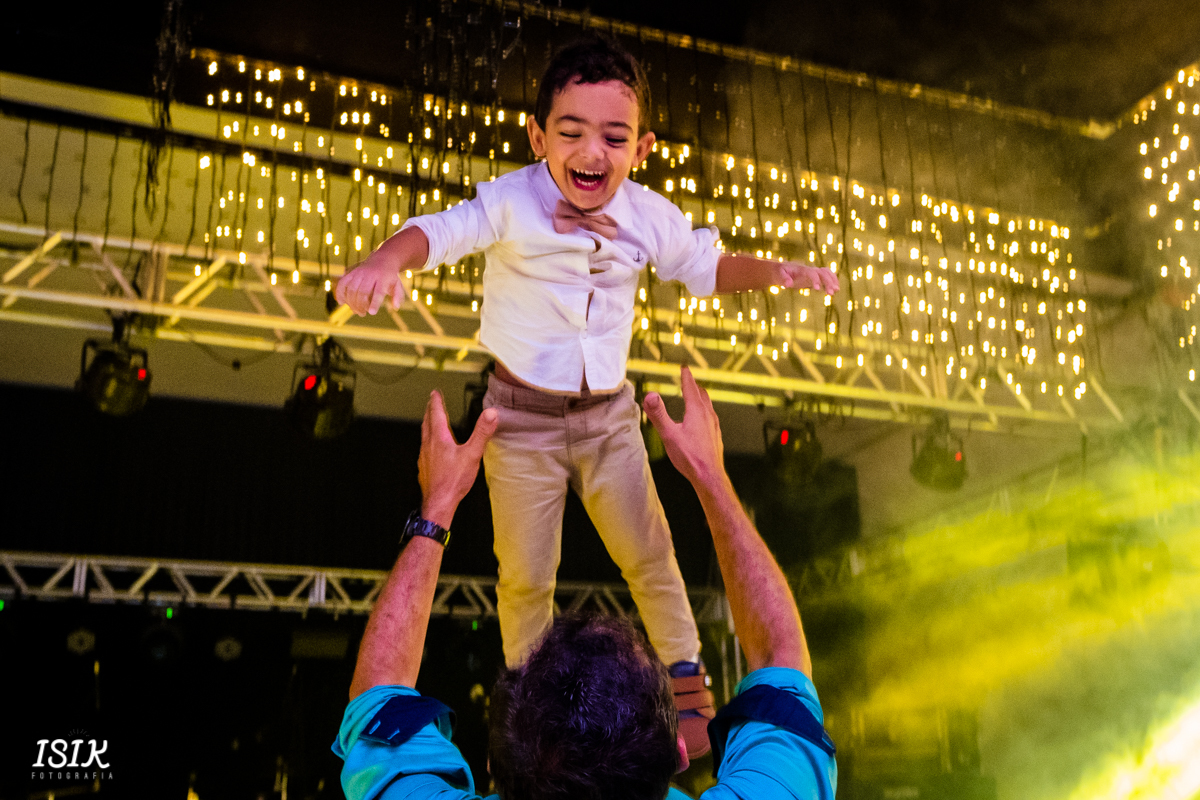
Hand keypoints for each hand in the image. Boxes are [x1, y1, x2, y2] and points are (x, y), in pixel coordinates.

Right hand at [334, 253, 406, 315]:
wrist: (382, 259)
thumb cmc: (390, 277)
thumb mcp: (397, 285)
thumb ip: (397, 296)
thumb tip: (395, 307)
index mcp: (383, 278)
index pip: (378, 292)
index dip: (374, 303)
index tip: (371, 313)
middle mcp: (370, 275)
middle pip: (362, 291)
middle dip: (361, 305)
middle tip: (363, 314)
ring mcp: (359, 273)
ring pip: (351, 289)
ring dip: (352, 302)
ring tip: (357, 311)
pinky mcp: (351, 273)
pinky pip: (342, 283)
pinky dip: (340, 293)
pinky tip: (342, 302)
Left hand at [418, 391, 498, 528]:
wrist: (439, 503)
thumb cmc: (453, 481)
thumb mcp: (472, 454)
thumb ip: (482, 433)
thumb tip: (491, 414)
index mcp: (439, 438)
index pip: (436, 414)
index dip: (436, 402)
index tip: (435, 393)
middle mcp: (428, 446)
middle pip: (427, 423)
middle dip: (430, 411)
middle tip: (431, 404)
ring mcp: (424, 457)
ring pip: (424, 436)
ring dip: (428, 426)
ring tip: (431, 423)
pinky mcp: (424, 468)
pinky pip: (425, 450)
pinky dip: (428, 443)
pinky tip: (433, 450)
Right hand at [642, 366, 728, 492]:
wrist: (709, 476)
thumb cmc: (690, 457)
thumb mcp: (669, 435)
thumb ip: (658, 414)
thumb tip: (650, 395)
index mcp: (696, 411)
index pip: (691, 388)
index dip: (686, 376)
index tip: (684, 367)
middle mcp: (708, 416)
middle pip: (702, 394)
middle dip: (694, 385)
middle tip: (689, 379)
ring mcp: (714, 426)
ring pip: (708, 406)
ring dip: (701, 397)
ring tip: (696, 395)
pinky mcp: (716, 436)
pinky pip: (711, 418)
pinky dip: (705, 411)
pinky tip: (702, 420)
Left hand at [781, 262, 839, 294]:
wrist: (780, 269)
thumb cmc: (779, 272)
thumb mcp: (778, 275)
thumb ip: (783, 279)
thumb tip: (788, 285)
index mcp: (802, 269)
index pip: (812, 273)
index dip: (816, 280)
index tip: (818, 289)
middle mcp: (809, 269)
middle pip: (823, 273)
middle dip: (828, 282)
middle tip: (831, 293)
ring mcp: (813, 273)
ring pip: (827, 273)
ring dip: (833, 281)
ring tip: (836, 291)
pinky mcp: (814, 278)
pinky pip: (826, 277)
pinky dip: (832, 282)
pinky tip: (835, 290)